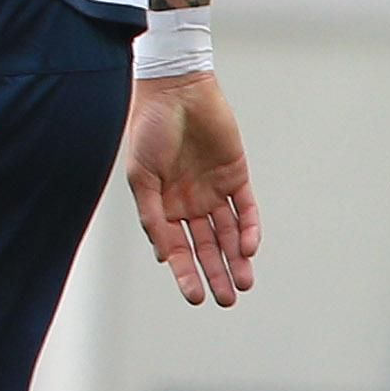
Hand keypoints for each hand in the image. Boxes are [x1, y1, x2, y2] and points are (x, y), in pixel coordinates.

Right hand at [126, 71, 260, 307]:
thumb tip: (164, 255)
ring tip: (244, 283)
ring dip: (237, 259)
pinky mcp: (236, 177)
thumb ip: (151, 215)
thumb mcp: (141, 176)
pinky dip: (248, 229)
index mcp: (161, 205)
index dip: (185, 274)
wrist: (176, 92)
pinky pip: (246, 210)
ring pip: (229, 234)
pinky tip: (248, 247)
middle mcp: (188, 203)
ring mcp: (213, 191)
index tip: (196, 298)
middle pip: (206, 247)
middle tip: (227, 299)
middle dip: (216, 273)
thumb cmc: (149, 130)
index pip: (177, 248)